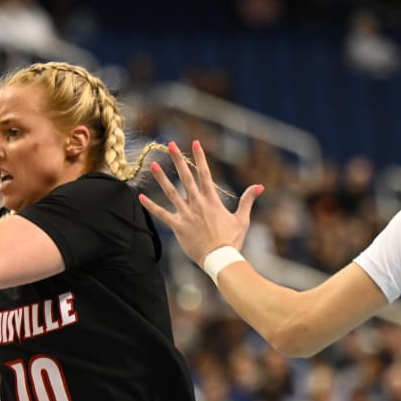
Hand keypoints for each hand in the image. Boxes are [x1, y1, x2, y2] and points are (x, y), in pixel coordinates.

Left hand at [138, 140, 262, 265]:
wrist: (220, 258)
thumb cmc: (232, 240)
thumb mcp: (242, 219)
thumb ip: (247, 200)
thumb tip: (259, 186)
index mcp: (212, 200)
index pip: (205, 173)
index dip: (200, 157)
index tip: (195, 143)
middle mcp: (197, 203)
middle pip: (185, 177)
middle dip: (178, 159)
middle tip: (170, 144)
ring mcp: (186, 214)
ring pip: (171, 192)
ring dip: (161, 178)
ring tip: (153, 165)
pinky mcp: (177, 226)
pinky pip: (161, 214)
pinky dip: (151, 206)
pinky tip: (140, 197)